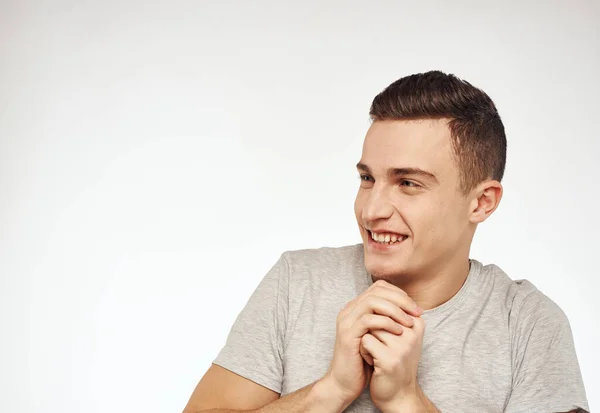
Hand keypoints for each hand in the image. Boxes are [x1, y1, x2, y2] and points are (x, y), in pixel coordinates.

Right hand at [323, 280, 422, 405]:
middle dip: (401, 299)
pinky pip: (368, 320)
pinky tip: (399, 331)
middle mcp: (349, 310)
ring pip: (372, 301)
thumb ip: (388, 320)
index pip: (379, 287)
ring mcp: (347, 321)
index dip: (400, 294)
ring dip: (395, 310)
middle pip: (377, 290)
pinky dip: (386, 323)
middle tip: (417, 312)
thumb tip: (411, 310)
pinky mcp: (347, 335)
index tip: (416, 309)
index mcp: (356, 308)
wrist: (345, 383)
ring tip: (409, 322)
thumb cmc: (364, 361)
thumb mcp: (379, 336)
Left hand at [359, 314, 425, 411]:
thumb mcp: (400, 334)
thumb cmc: (395, 360)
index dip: (379, 320)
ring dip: (367, 339)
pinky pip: (365, 341)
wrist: (397, 393)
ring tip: (378, 354)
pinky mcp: (389, 358)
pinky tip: (374, 362)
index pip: (386, 305)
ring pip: (369, 326)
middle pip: (377, 315)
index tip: (389, 338)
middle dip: (371, 329)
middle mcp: (412, 333)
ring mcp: (402, 346)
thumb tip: (379, 286)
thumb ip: (394, 311)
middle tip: (381, 347)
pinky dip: (364, 351)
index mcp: (417, 323)